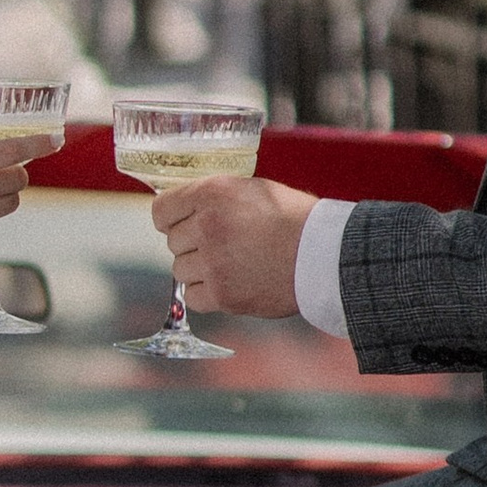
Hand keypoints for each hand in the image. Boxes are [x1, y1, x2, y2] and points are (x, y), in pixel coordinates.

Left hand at [154, 175, 319, 319]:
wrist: (325, 254)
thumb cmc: (296, 219)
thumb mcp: (253, 189)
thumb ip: (215, 198)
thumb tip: (186, 209)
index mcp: (212, 193)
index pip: (161, 210)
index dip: (170, 218)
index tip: (179, 224)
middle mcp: (206, 226)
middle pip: (173, 242)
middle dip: (192, 244)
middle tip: (223, 245)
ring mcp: (212, 263)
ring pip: (180, 270)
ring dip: (199, 270)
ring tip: (230, 265)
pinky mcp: (222, 295)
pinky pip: (192, 297)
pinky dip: (207, 294)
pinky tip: (228, 284)